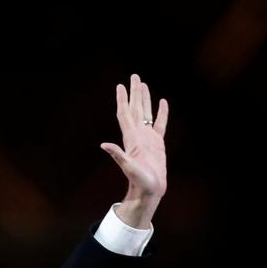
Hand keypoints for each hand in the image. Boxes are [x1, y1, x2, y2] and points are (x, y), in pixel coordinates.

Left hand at [100, 73, 167, 204]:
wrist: (148, 190)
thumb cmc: (139, 181)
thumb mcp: (128, 167)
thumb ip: (117, 155)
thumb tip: (103, 145)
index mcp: (131, 137)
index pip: (125, 113)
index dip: (122, 99)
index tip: (120, 85)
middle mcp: (138, 135)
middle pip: (135, 108)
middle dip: (134, 93)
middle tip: (134, 76)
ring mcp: (147, 138)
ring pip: (146, 113)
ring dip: (145, 99)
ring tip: (144, 84)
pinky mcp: (157, 143)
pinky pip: (160, 124)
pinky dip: (161, 113)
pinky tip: (162, 102)